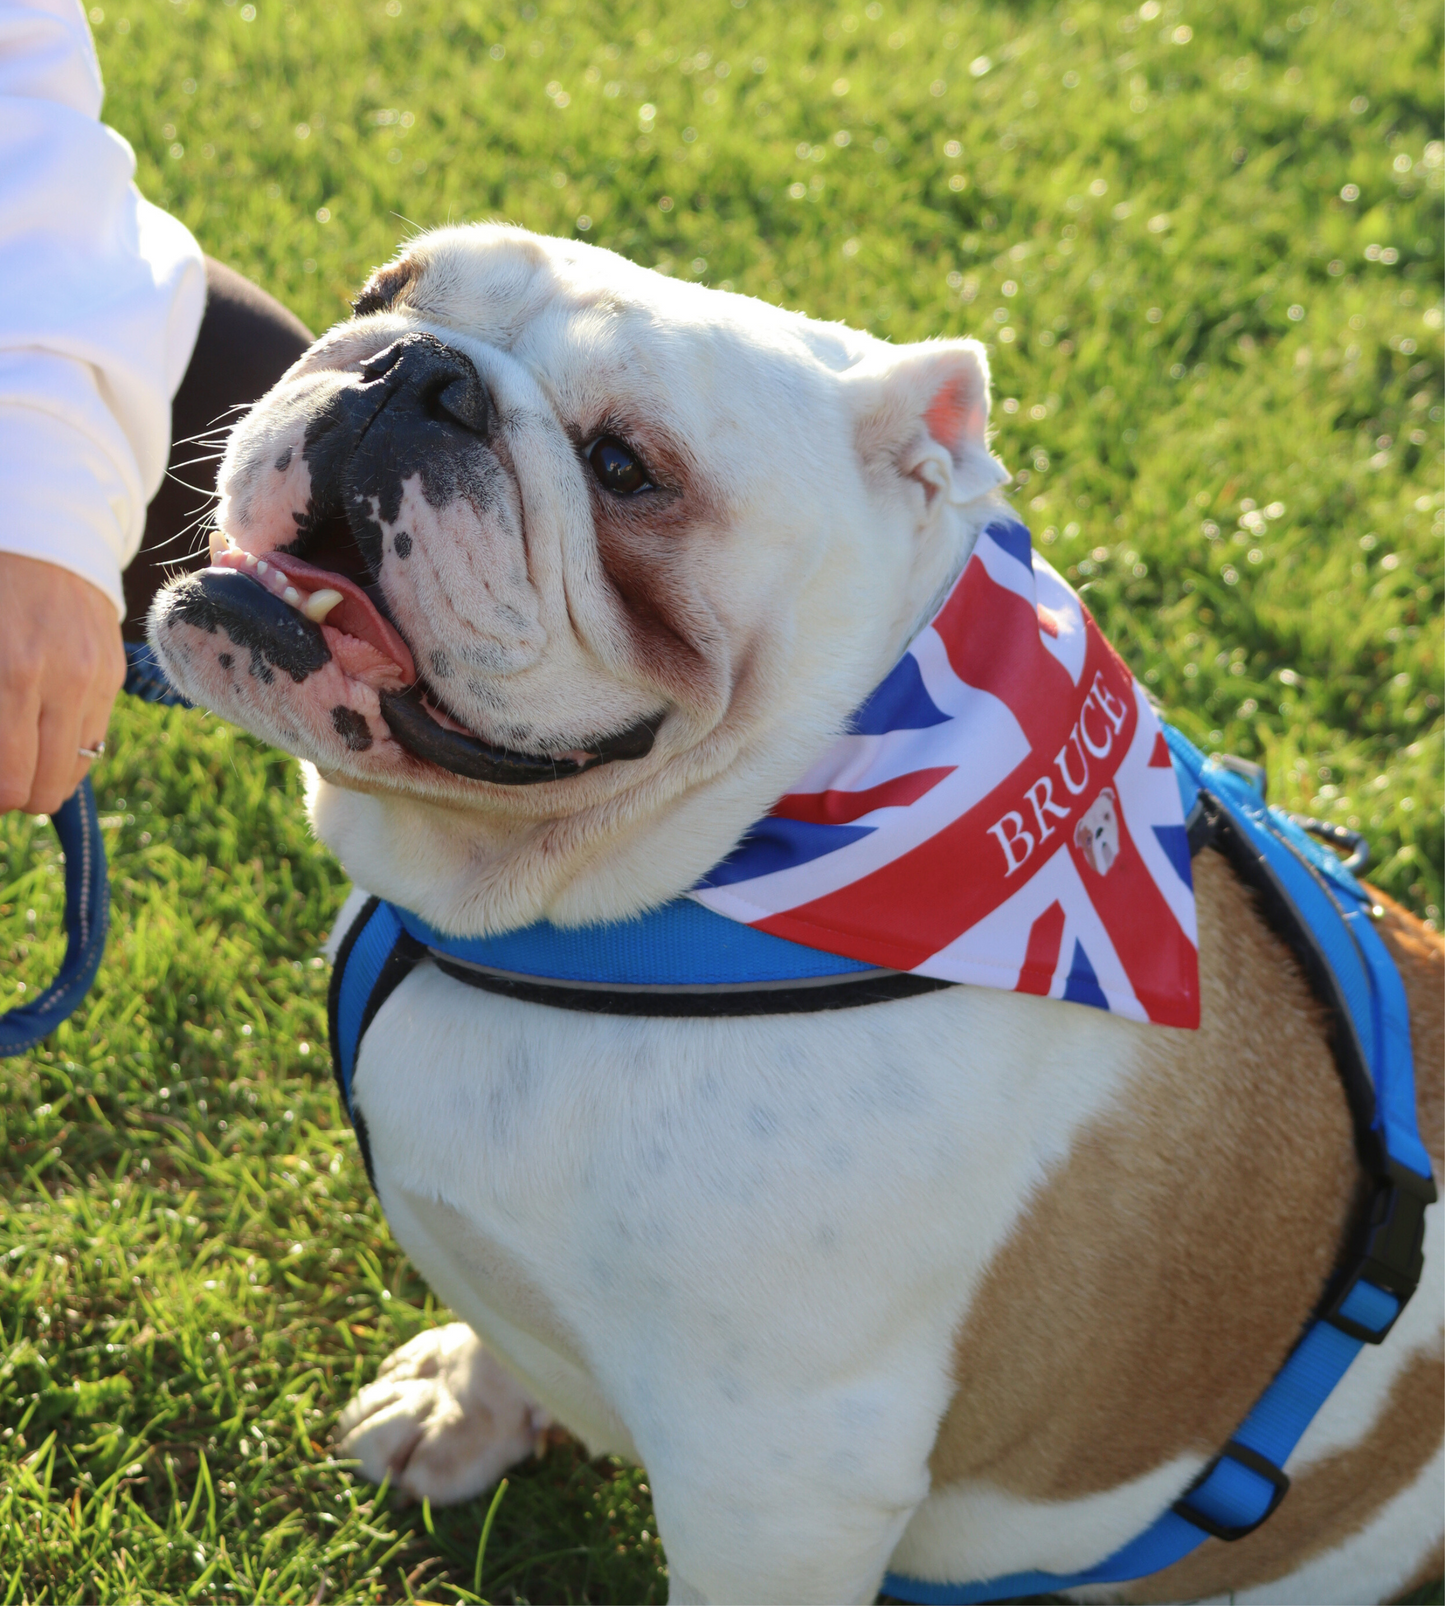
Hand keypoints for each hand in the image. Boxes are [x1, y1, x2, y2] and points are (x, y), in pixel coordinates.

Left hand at [0, 553, 125, 813]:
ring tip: (20, 756)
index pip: (11, 777)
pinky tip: (43, 727)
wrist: (44, 525)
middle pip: (47, 787)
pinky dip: (67, 745)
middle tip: (0, 777)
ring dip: (45, 775)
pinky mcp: (114, 673)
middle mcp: (65, 682)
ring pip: (77, 768)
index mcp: (15, 673)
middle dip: (15, 794)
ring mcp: (98, 679)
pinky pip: (95, 736)